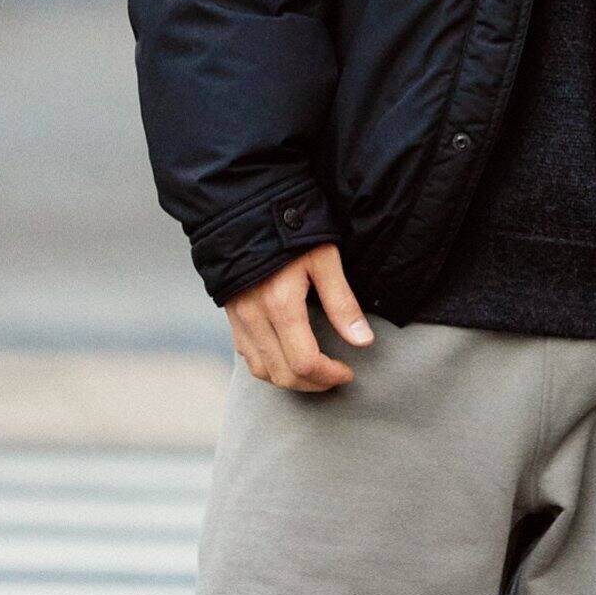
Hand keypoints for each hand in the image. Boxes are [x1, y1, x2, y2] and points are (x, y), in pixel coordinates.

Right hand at [224, 242, 373, 389]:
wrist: (248, 209)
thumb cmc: (292, 229)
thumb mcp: (324, 258)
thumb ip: (342, 302)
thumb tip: (363, 341)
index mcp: (281, 304)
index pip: (305, 362)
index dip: (329, 376)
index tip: (348, 373)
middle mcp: (255, 317)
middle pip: (283, 375)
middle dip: (313, 384)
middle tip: (335, 377)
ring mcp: (239, 319)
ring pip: (261, 371)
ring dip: (290, 380)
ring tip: (316, 373)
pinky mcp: (232, 316)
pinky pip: (247, 357)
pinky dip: (269, 367)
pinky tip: (288, 358)